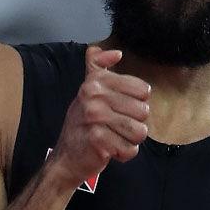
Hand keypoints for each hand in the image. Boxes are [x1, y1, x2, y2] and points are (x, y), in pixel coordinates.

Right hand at [51, 46, 150, 188]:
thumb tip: (117, 52)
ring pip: (140, 131)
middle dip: (134, 124)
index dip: (136, 104)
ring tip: (114, 137)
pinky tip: (110, 149)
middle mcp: (94, 96)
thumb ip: (99, 67)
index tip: (119, 109)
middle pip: (144, 112)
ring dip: (131, 140)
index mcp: (96, 81)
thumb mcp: (89, 89)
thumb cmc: (83, 122)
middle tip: (115, 126)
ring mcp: (95, 118)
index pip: (143, 90)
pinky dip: (124, 153)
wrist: (66, 157)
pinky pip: (130, 149)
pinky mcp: (98, 140)